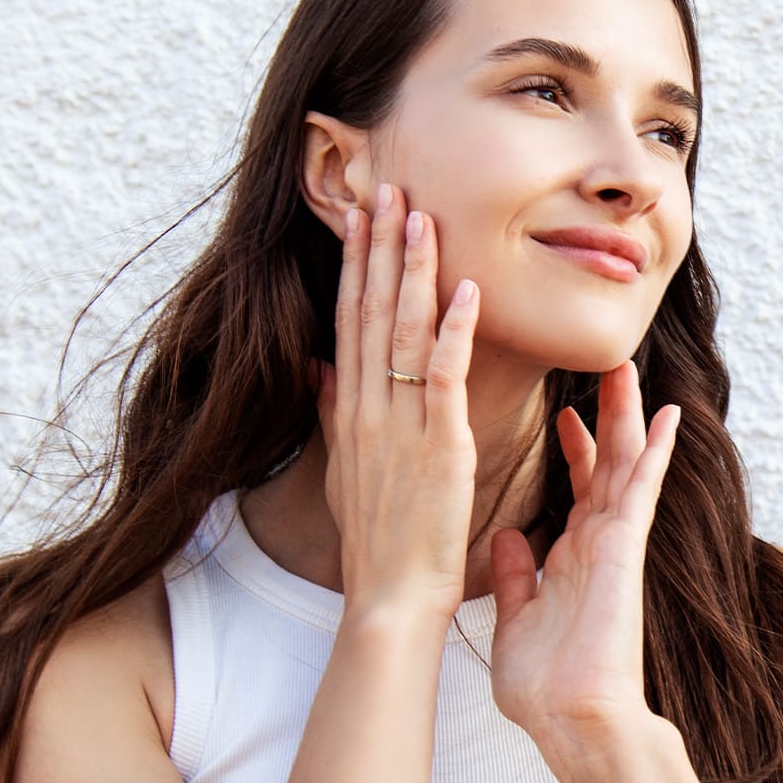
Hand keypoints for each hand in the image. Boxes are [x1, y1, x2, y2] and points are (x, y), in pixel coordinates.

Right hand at [314, 182, 480, 627]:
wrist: (390, 597)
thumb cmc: (377, 540)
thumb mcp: (343, 468)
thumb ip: (332, 412)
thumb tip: (317, 367)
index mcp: (349, 410)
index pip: (350, 321)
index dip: (355, 264)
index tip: (360, 214)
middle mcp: (367, 409)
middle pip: (370, 312)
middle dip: (379, 247)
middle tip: (387, 186)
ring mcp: (400, 425)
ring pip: (404, 332)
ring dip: (413, 270)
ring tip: (421, 215)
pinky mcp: (438, 446)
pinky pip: (444, 377)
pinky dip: (453, 331)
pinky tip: (464, 289)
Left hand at [484, 358, 681, 749]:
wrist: (570, 722)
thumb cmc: (543, 690)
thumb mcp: (513, 621)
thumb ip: (512, 578)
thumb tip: (504, 538)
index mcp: (570, 563)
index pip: (576, 493)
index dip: (573, 452)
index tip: (564, 414)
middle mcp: (596, 548)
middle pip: (605, 466)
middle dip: (605, 417)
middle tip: (606, 367)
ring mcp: (614, 547)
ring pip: (624, 466)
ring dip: (628, 417)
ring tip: (628, 368)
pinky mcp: (625, 551)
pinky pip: (640, 490)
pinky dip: (653, 452)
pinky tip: (665, 415)